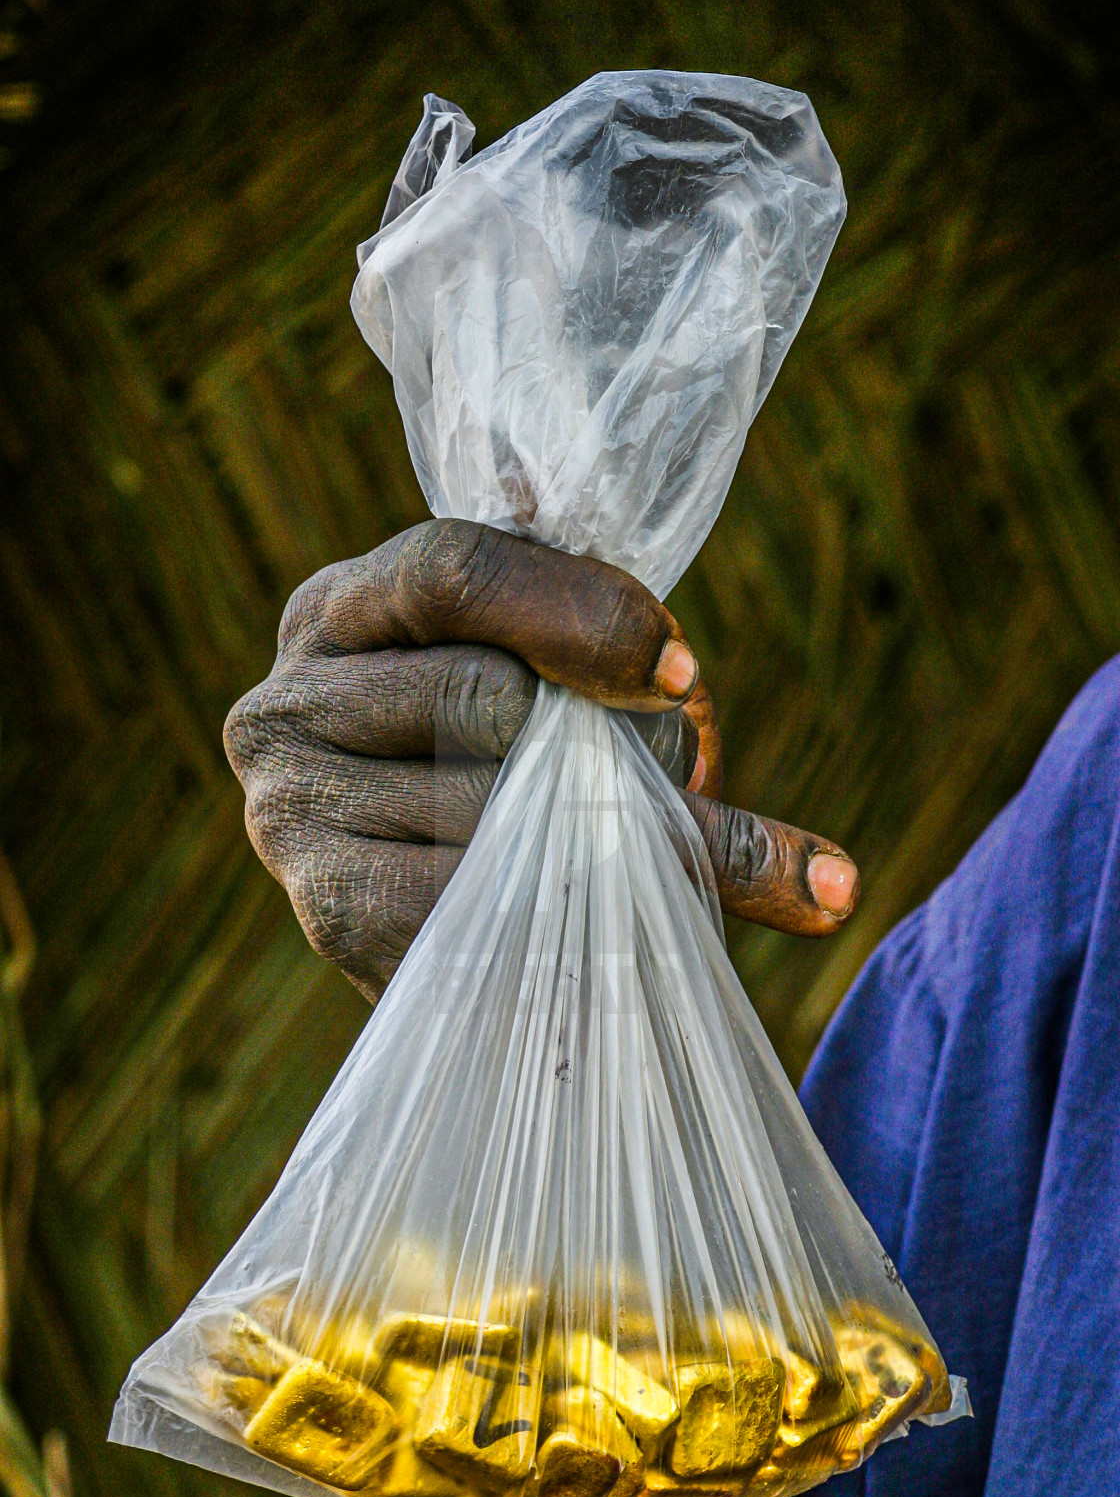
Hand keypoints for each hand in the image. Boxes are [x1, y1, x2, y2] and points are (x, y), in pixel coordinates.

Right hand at [224, 519, 858, 1002]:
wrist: (421, 893)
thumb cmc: (497, 757)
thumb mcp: (537, 682)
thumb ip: (627, 678)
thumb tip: (809, 845)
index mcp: (341, 608)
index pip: (450, 569)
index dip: (580, 613)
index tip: (679, 674)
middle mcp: (288, 700)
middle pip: (482, 691)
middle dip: (611, 740)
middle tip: (670, 772)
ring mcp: (293, 812)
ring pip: (493, 808)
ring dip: (607, 834)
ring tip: (657, 849)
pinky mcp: (330, 915)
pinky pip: (484, 908)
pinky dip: (571, 918)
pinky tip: (616, 927)